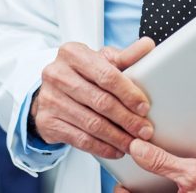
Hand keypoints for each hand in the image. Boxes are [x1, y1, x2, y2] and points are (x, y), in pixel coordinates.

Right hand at [32, 38, 154, 158]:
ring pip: (91, 123)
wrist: (51, 91)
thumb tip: (148, 45)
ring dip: (117, 137)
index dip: (128, 93)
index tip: (144, 107)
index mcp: (72, 53)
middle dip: (127, 119)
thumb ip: (125, 56)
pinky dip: (101, 147)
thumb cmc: (81, 74)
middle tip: (144, 130)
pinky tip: (116, 150)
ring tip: (134, 143)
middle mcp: (57, 74)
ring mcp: (50, 99)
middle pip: (100, 101)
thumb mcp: (101, 61)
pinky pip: (79, 139)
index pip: (106, 75)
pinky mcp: (47, 122)